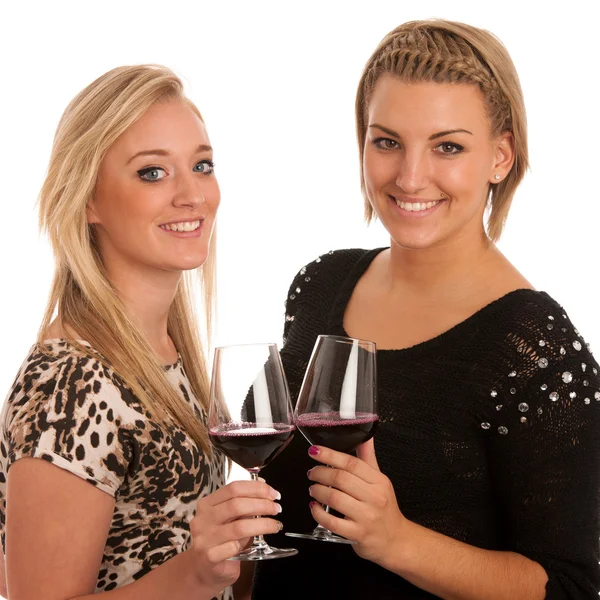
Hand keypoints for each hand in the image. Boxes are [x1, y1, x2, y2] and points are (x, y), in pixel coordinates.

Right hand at [189, 480, 281, 592]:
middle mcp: (202, 519)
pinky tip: (254, 544)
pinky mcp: (209, 557)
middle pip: (236, 505)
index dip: (256, 489)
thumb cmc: (221, 540)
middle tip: (276, 509)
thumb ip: (243, 505)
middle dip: (262, 505)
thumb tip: (265, 490)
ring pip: (239, 527)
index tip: (273, 494)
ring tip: (275, 526)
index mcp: (207, 503)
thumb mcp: (230, 519)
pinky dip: (247, 543)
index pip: (233, 488)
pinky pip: (233, 547)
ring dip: (263, 524)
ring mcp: (204, 538)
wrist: (205, 570)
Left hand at [307, 440, 407, 567]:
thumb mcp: (379, 480)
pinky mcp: (358, 535)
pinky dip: (318, 513)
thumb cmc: (384, 508)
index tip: (315, 451)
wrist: (395, 540)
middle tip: (312, 472)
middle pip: (341, 479)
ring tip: (313, 488)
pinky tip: (314, 507)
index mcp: (379, 481)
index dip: (330, 455)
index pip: (352, 463)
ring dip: (318, 491)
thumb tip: (364, 435)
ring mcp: (367, 517)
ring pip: (334, 499)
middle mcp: (374, 497)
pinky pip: (332, 523)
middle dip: (320, 473)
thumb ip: (367, 457)